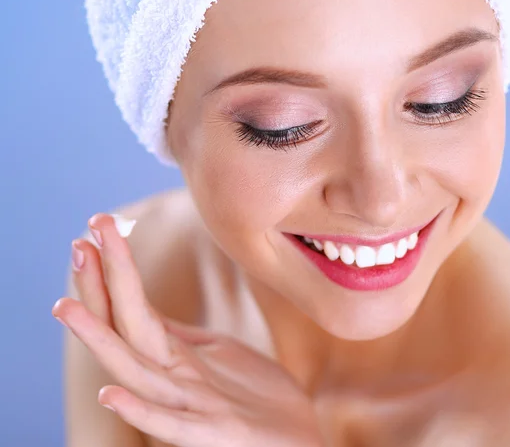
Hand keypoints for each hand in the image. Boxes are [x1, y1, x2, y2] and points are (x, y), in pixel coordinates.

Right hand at [53, 213, 323, 446]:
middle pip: (127, 327)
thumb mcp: (217, 354)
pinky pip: (171, 424)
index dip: (112, 272)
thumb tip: (149, 310)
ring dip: (99, 340)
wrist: (297, 439)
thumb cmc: (257, 396)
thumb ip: (180, 337)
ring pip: (136, 370)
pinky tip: (109, 394)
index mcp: (176, 355)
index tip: (96, 230)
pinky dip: (139, 412)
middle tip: (80, 242)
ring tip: (65, 306)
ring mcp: (191, 404)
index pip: (133, 308)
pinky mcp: (214, 433)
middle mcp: (174, 377)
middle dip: (102, 286)